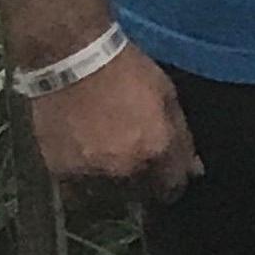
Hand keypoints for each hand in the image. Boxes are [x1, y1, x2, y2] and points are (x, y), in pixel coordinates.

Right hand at [28, 41, 201, 199]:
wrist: (71, 59)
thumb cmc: (126, 70)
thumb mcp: (166, 94)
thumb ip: (182, 137)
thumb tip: (195, 171)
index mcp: (156, 148)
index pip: (172, 188)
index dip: (171, 182)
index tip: (165, 174)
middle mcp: (125, 168)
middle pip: (141, 194)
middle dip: (142, 183)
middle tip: (133, 160)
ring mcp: (91, 172)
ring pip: (108, 195)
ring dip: (112, 183)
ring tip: (106, 158)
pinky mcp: (60, 171)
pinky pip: (77, 189)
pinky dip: (83, 179)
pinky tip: (83, 158)